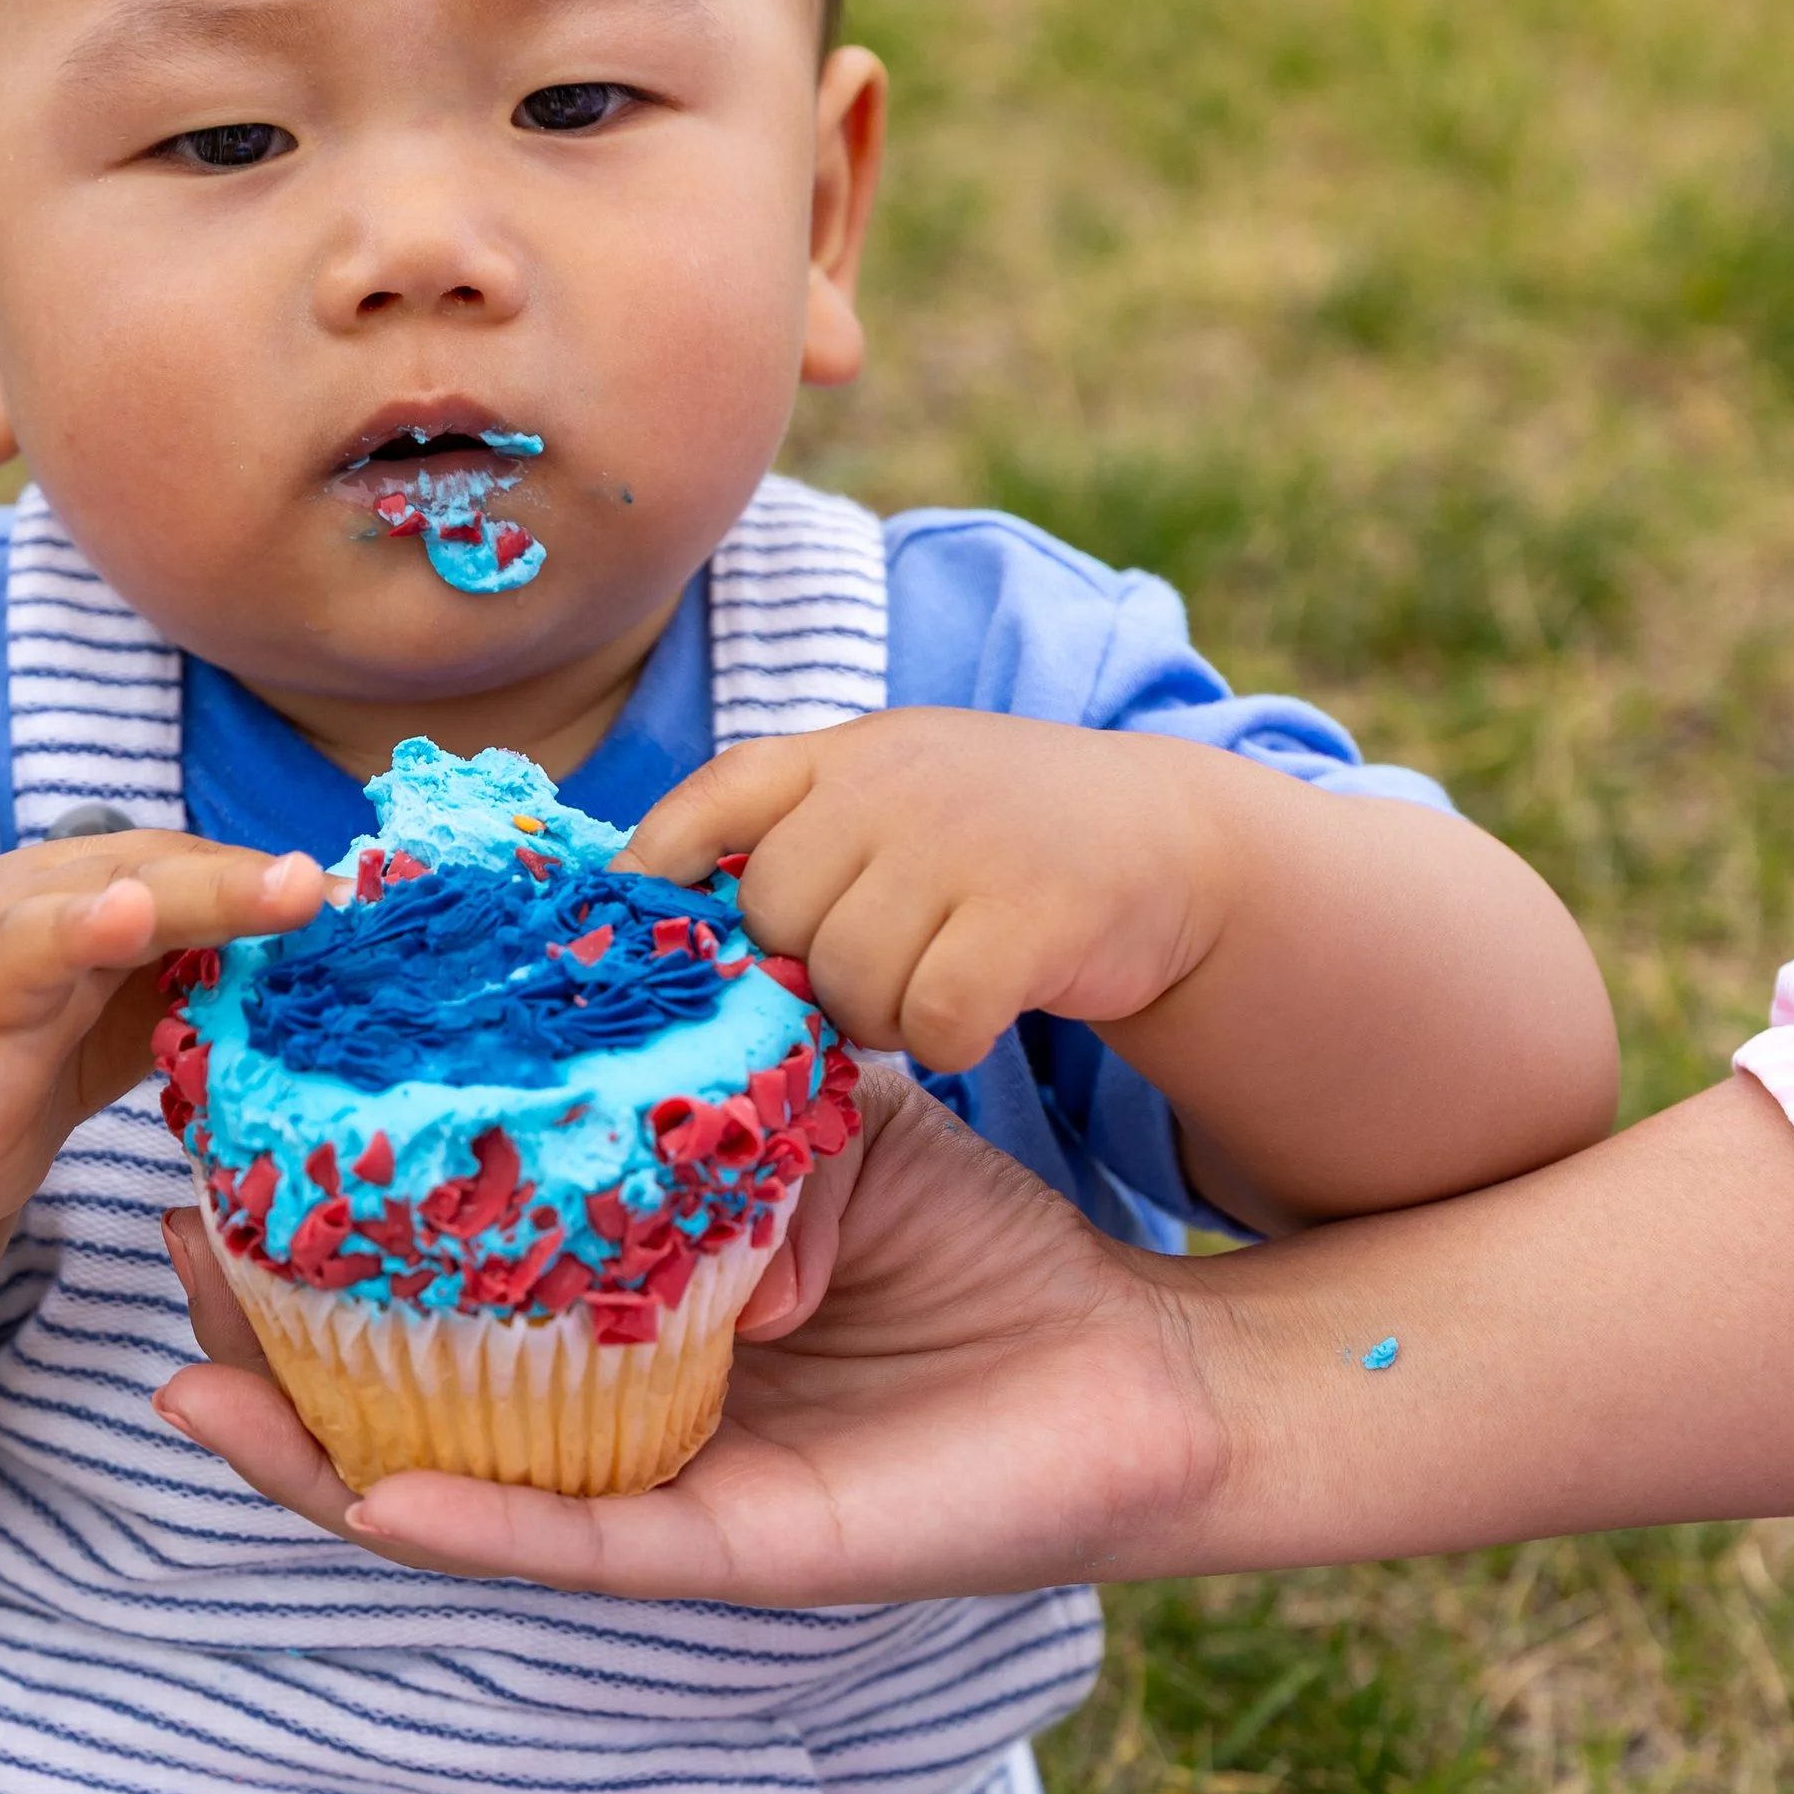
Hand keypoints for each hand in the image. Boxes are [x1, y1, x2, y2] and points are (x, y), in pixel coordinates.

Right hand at [0, 832, 324, 1235]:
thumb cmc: (28, 1036)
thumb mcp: (129, 994)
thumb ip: (208, 962)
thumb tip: (329, 931)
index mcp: (79, 896)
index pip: (179, 871)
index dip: (260, 881)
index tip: (351, 895)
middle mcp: (20, 925)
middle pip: (122, 891)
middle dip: (209, 888)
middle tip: (299, 887)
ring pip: (17, 951)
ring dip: (74, 930)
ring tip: (134, 915)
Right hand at [155, 1069, 1222, 1602]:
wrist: (1145, 1359)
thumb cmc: (984, 1244)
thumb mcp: (818, 1119)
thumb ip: (704, 1063)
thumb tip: (580, 967)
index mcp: (624, 1329)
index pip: (434, 1298)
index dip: (316, 1246)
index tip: (211, 1162)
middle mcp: (622, 1428)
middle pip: (401, 1409)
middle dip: (270, 1349)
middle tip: (163, 1271)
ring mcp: (671, 1501)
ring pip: (453, 1499)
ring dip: (315, 1457)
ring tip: (196, 1393)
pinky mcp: (743, 1552)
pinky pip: (584, 1547)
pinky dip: (477, 1528)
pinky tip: (370, 1493)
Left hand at [626, 710, 1219, 1072]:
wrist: (1167, 841)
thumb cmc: (996, 839)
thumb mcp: (892, 797)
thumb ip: (794, 833)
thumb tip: (659, 914)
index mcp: (845, 754)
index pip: (717, 796)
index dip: (656, 861)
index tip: (626, 917)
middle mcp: (894, 785)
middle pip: (773, 919)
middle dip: (807, 971)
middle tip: (872, 968)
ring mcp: (963, 843)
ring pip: (848, 983)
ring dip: (883, 1015)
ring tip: (932, 980)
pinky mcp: (1030, 915)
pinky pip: (932, 1022)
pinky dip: (950, 1039)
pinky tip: (983, 1005)